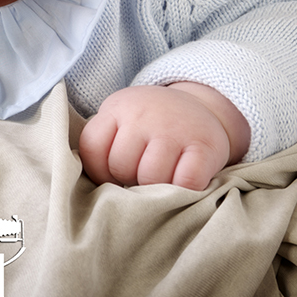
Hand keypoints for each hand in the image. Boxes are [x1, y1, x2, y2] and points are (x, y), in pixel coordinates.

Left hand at [78, 83, 250, 189]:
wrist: (199, 105)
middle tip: (142, 176)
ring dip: (156, 189)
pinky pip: (186, 182)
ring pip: (150, 177)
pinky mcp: (204, 146)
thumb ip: (105, 144)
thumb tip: (96, 189)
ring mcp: (174, 129)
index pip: (92, 148)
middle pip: (120, 166)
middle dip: (129, 180)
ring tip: (162, 180)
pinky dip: (184, 191)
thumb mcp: (121, 119)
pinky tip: (185, 182)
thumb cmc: (150, 123)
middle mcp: (143, 116)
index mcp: (117, 108)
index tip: (113, 177)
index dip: (99, 172)